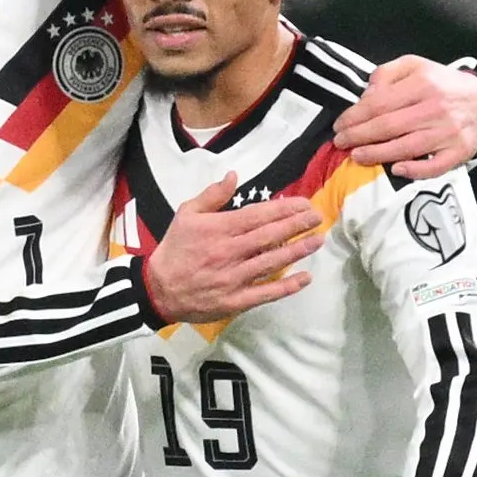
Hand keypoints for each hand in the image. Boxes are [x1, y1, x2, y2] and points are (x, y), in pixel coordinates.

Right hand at [143, 174, 325, 327]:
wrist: (158, 289)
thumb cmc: (175, 248)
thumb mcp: (186, 214)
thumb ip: (212, 195)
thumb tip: (234, 175)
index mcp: (219, 229)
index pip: (258, 216)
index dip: (284, 209)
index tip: (303, 204)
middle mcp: (229, 252)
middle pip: (270, 236)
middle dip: (297, 225)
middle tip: (317, 217)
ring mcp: (234, 278)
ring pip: (272, 262)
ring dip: (297, 250)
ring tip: (317, 240)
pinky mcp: (236, 300)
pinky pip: (266, 292)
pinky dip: (287, 286)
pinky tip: (305, 277)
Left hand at [328, 56, 476, 180]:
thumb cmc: (440, 83)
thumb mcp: (415, 65)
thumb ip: (387, 73)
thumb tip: (367, 95)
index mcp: (423, 83)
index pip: (380, 103)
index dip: (356, 116)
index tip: (340, 125)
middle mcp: (435, 108)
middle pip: (389, 126)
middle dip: (359, 136)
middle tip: (341, 143)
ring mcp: (448, 131)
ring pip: (407, 147)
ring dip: (378, 154)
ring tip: (357, 157)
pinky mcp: (459, 150)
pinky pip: (435, 166)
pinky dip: (415, 170)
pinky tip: (396, 170)